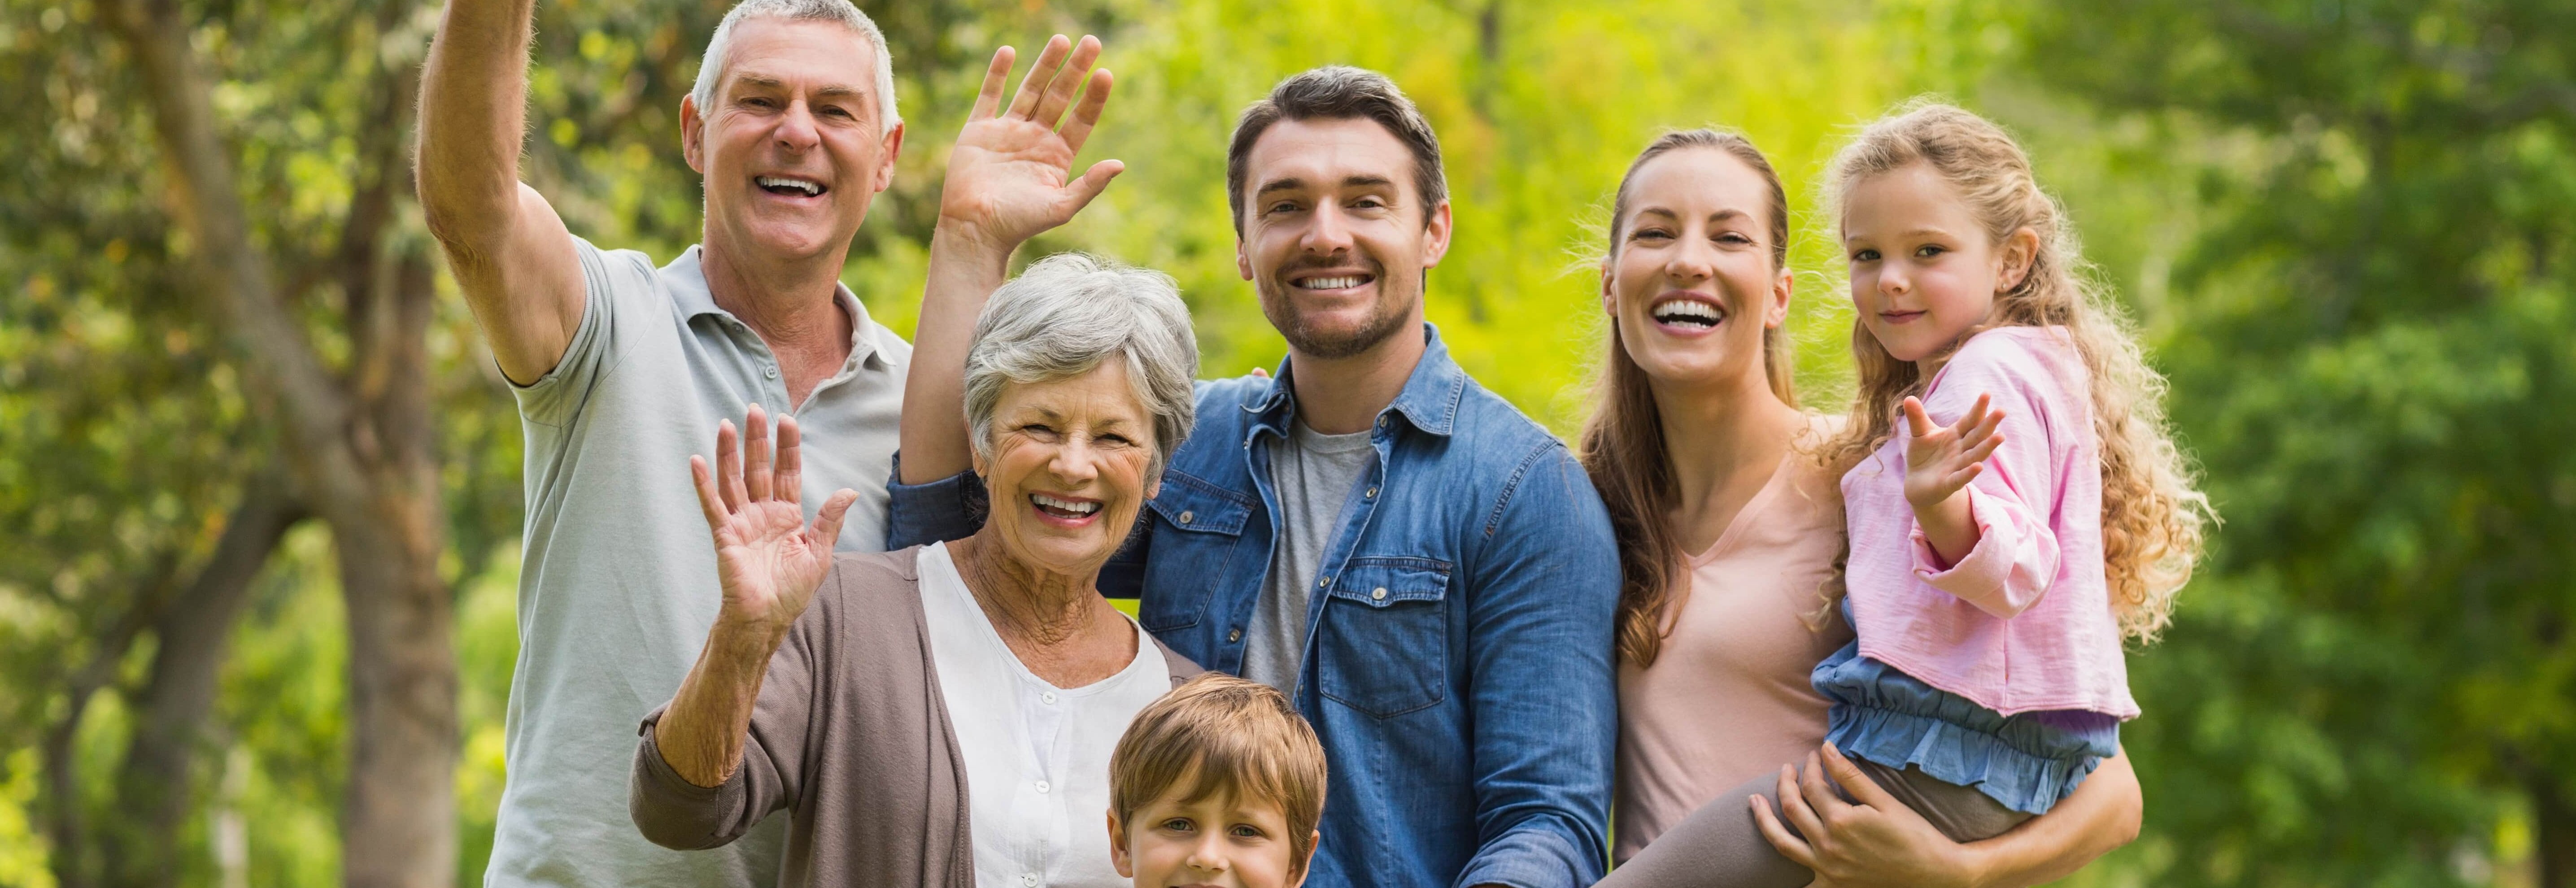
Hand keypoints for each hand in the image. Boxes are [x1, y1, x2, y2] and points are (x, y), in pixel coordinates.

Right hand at [690, 404, 858, 638]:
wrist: (768, 618)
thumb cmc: (792, 591)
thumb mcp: (819, 553)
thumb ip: (829, 520)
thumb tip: (849, 492)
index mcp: (787, 515)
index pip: (787, 472)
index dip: (787, 447)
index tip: (787, 419)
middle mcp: (762, 513)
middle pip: (759, 468)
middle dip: (757, 439)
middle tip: (753, 409)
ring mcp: (741, 522)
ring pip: (733, 479)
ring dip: (728, 453)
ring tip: (726, 424)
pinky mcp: (725, 536)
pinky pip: (713, 506)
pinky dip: (704, 484)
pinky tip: (698, 460)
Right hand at [936, 35, 1123, 253]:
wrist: (975, 229)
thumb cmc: (1019, 223)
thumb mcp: (1061, 207)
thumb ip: (1090, 186)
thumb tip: (1120, 164)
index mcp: (1057, 155)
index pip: (1082, 119)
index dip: (1094, 97)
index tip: (1106, 73)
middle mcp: (1035, 139)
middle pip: (1060, 96)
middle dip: (1075, 70)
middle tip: (1092, 42)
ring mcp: (1007, 131)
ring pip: (1030, 90)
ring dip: (1045, 65)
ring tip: (1061, 40)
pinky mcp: (979, 130)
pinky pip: (989, 95)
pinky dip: (997, 74)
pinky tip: (1008, 52)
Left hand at [1751, 743, 1984, 887]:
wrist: (1935, 875)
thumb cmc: (1915, 836)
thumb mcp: (1885, 802)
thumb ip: (1851, 776)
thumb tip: (1826, 748)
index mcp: (1841, 821)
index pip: (1813, 785)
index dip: (1811, 766)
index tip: (1816, 754)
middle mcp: (1827, 845)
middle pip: (1792, 807)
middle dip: (1786, 783)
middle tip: (1787, 768)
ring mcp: (1826, 868)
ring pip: (1782, 842)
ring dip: (1764, 819)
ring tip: (1753, 802)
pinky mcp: (1832, 886)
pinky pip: (1801, 883)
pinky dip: (1786, 875)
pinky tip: (1770, 866)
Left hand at [1901, 393, 2003, 511]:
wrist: (1917, 483)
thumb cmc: (1924, 455)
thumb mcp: (1920, 434)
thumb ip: (1917, 417)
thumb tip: (1908, 398)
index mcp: (1956, 435)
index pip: (1969, 420)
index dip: (1978, 408)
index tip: (1987, 393)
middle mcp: (1961, 450)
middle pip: (1977, 435)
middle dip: (1989, 424)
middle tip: (2002, 410)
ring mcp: (1957, 467)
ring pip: (1975, 455)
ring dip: (1987, 447)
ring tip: (2000, 436)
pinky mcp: (1948, 484)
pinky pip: (1960, 478)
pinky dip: (1969, 473)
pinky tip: (1979, 466)